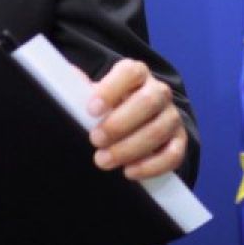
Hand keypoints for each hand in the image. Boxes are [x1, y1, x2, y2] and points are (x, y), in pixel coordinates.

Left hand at [86, 59, 186, 180]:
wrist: (135, 121)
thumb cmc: (109, 105)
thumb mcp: (94, 93)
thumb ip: (80, 87)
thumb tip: (64, 79)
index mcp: (136, 73)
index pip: (129, 72)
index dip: (111, 89)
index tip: (91, 109)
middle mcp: (158, 91)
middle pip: (147, 102)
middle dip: (119, 124)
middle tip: (95, 139)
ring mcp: (172, 115)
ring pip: (158, 130)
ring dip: (129, 148)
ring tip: (103, 160)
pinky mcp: (179, 140)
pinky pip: (173, 154)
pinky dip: (151, 166)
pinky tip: (129, 172)